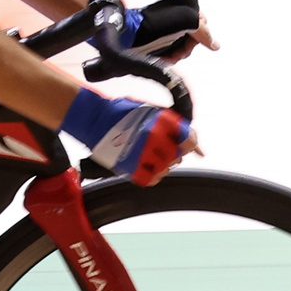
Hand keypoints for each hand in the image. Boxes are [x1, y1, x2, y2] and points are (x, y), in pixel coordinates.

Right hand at [61, 89, 197, 185]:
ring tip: (149, 154)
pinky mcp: (130, 167)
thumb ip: (175, 127)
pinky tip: (145, 165)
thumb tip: (197, 147)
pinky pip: (151, 179)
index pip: (189, 138)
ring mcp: (142, 153)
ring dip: (161, 164)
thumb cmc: (120, 111)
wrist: (93, 118)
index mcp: (161, 120)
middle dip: (172, 152)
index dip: (190, 143)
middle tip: (159, 147)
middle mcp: (154, 137)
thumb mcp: (151, 110)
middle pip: (178, 156)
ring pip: (166, 169)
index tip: (185, 145)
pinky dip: (151, 175)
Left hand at [103, 3, 218, 64]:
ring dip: (177, 54)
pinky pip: (169, 51)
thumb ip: (203, 32)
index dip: (199, 37)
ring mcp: (165, 29)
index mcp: (181, 9)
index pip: (202, 25)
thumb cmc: (153, 25)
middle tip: (178, 52)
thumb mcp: (185, 22)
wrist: (129, 33)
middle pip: (192, 38)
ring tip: (168, 57)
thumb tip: (216, 45)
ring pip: (181, 46)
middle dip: (186, 48)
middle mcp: (175, 17)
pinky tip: (163, 59)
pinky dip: (168, 56)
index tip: (192, 43)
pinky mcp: (155, 39)